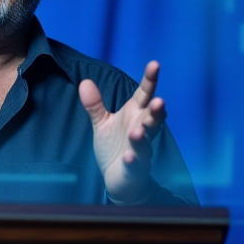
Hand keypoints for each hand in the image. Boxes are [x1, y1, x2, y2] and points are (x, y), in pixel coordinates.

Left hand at [78, 61, 166, 203]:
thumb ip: (95, 105)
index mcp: (135, 115)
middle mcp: (141, 130)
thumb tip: (84, 82)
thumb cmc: (116, 148)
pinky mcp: (135, 168)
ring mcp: (140, 150)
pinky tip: (129, 157)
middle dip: (157, 111)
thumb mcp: (103, 124)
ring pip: (146, 142)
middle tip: (159, 102)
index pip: (145, 95)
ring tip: (138, 131)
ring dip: (143, 136)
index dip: (150, 80)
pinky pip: (136, 164)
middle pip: (152, 118)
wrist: (121, 180)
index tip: (154, 64)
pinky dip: (133, 160)